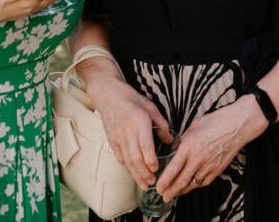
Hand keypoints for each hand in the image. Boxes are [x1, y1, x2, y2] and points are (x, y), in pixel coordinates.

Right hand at [84, 72, 170, 187]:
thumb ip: (161, 124)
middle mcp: (127, 130)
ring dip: (136, 174)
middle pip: (135, 157)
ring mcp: (117, 136)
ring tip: (144, 184)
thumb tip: (171, 140)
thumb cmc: (132, 99)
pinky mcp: (111, 140)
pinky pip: (120, 157)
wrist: (108, 94)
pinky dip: (127, 168)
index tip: (157, 169)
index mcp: (139, 121)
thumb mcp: (150, 107)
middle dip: (144, 173)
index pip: (145, 146)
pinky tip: (134, 174)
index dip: (150, 160)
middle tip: (152, 182)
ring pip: (127, 160)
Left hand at [155, 95, 266, 201]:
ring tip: (174, 193)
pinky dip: (195, 186)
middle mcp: (198, 158)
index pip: (173, 168)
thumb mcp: (192, 127)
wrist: (236, 125)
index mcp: (189, 146)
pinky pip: (204, 182)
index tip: (158, 186)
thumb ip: (182, 141)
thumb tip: (173, 151)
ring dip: (182, 191)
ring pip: (192, 184)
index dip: (164, 180)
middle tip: (163, 196)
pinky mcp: (218, 169)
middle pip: (181, 181)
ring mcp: (209, 165)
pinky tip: (190, 186)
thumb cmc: (215, 122)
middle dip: (171, 191)